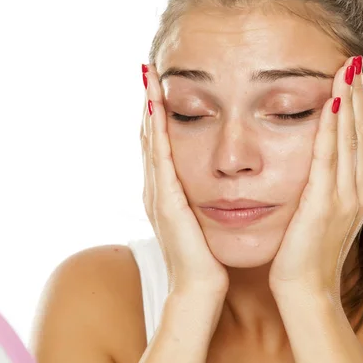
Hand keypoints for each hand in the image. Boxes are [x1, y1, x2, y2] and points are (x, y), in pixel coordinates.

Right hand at [141, 64, 228, 295]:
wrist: (198, 290)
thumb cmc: (205, 258)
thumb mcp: (201, 221)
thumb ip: (199, 200)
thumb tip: (214, 182)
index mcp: (166, 192)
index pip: (160, 145)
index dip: (157, 116)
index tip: (161, 87)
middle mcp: (156, 189)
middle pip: (149, 137)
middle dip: (148, 104)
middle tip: (148, 71)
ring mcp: (157, 194)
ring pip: (150, 141)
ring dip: (148, 109)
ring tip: (148, 78)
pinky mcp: (165, 201)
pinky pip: (160, 158)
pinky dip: (156, 131)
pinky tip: (156, 108)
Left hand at [268, 56, 362, 299]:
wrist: (306, 288)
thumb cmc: (311, 249)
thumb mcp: (330, 210)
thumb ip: (338, 180)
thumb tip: (338, 152)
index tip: (361, 76)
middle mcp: (361, 189)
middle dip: (360, 94)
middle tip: (356, 61)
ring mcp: (346, 196)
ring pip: (351, 138)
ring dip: (350, 101)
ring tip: (347, 69)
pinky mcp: (324, 203)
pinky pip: (328, 157)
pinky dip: (330, 127)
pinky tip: (330, 102)